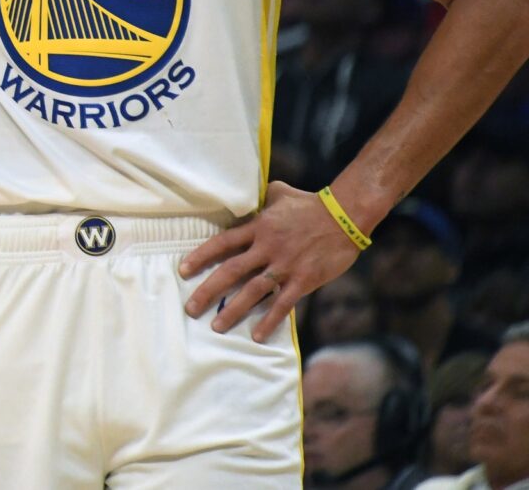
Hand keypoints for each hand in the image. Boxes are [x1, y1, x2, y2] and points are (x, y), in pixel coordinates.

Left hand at [180, 181, 361, 342]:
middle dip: (208, 291)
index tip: (183, 270)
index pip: (222, 243)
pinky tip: (257, 335)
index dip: (200, 257)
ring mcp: (285, 265)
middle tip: (191, 309)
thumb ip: (260, 198)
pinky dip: (269, 320)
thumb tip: (246, 196)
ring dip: (233, 310)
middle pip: (231, 271)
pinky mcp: (304, 280)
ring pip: (252, 291)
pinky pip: (282, 303)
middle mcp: (267, 248)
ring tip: (216, 326)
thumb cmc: (309, 203)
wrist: (345, 215)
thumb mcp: (279, 192)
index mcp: (258, 227)